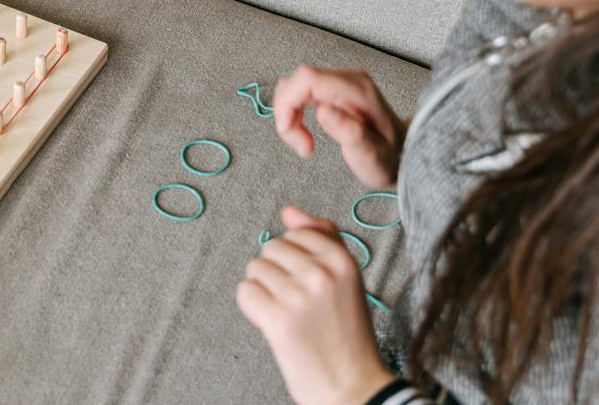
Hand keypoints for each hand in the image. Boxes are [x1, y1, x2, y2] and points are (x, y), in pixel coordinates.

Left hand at [237, 207, 394, 404]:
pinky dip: (253, 308)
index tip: (311, 286)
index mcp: (342, 259)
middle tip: (300, 305)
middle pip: (271, 248)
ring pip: (255, 269)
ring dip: (265, 291)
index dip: (296, 260)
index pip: (295, 233)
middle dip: (278, 274)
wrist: (353, 388)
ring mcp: (298, 295)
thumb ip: (323, 239)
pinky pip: (245, 292)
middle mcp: (321, 272)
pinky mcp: (277, 318)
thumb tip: (288, 211)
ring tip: (289, 315)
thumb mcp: (346, 279)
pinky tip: (274, 324)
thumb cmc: (347, 333)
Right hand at [271, 66, 404, 189]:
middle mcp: (348, 79)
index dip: (288, 101)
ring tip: (304, 143)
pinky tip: (305, 132)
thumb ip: (351, 133)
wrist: (402, 154)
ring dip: (290, 115)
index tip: (287, 131)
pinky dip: (296, 113)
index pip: (307, 78)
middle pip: (298, 80)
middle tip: (301, 145)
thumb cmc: (388, 159)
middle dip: (287, 112)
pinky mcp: (334, 88)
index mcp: (357, 91)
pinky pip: (302, 92)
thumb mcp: (372, 156)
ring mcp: (341, 82)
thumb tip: (323, 111)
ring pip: (296, 86)